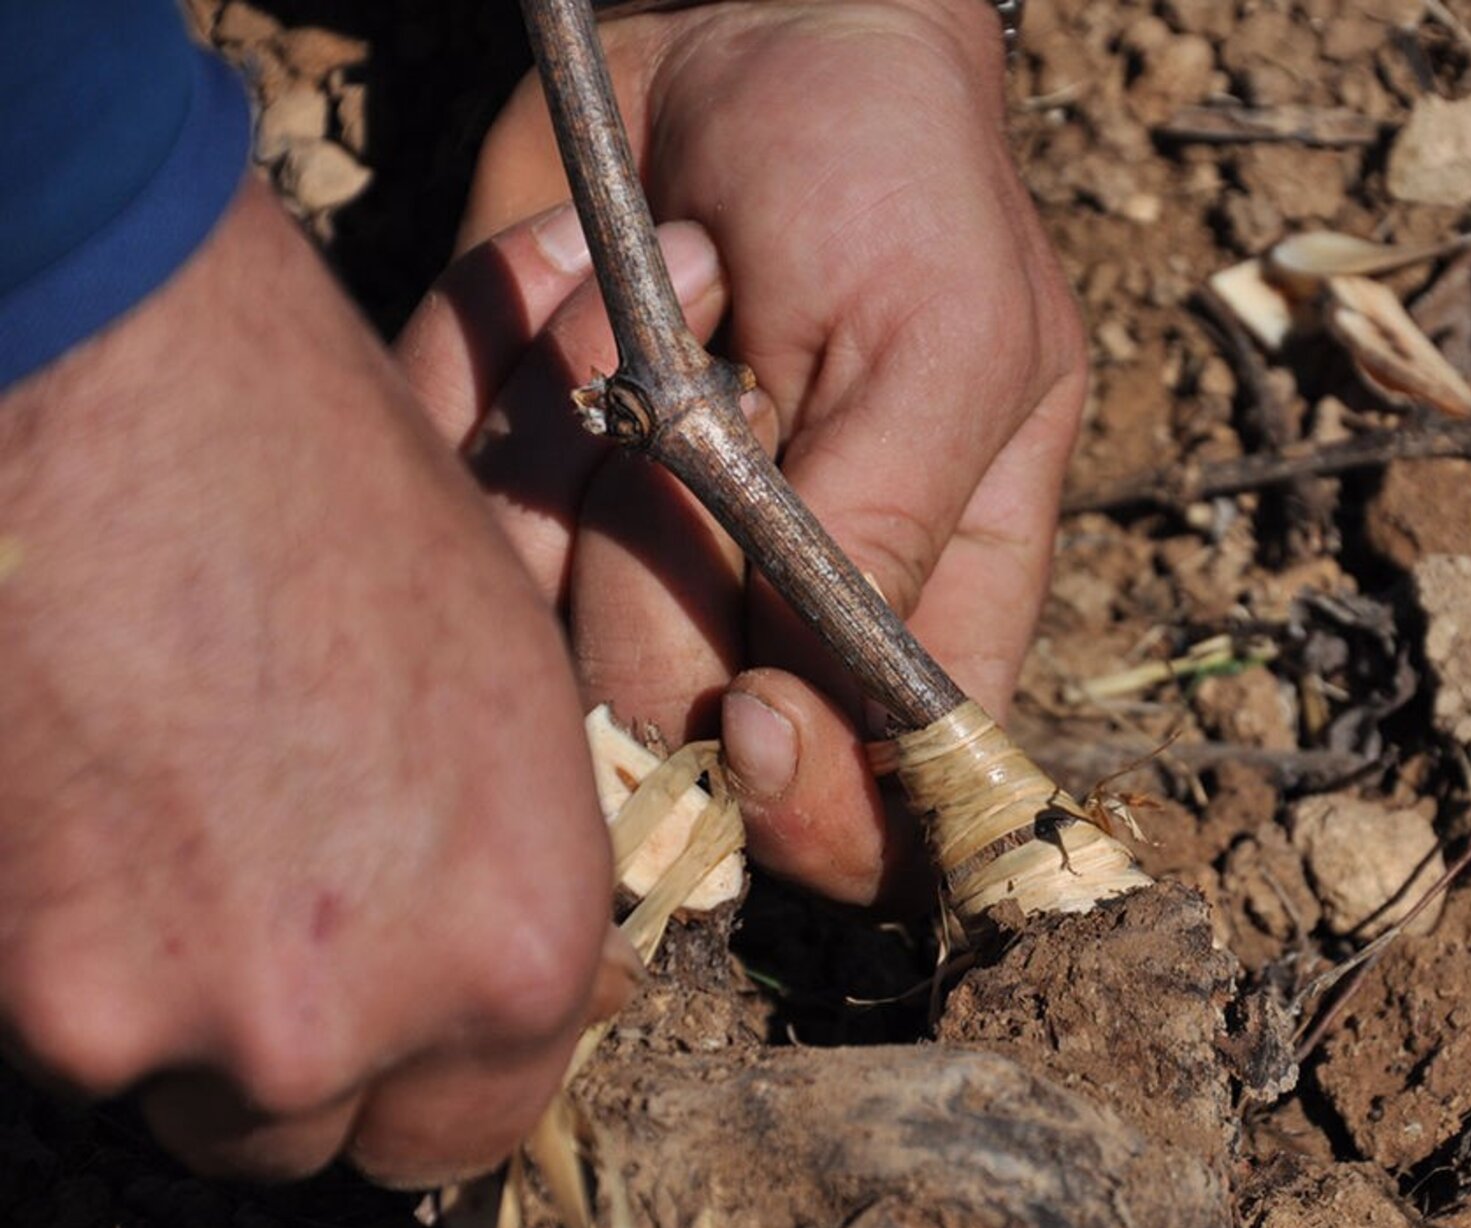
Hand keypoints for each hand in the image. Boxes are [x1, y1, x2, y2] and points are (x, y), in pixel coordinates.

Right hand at [0, 179, 648, 1184]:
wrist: (111, 367)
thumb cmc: (332, 487)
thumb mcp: (501, 687)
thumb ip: (500, 868)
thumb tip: (520, 966)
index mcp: (517, 942)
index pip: (489, 1115)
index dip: (443, 1069)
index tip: (408, 1014)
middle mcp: (352, 1022)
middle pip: (322, 1136)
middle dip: (309, 1054)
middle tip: (270, 923)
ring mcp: (159, 1023)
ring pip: (172, 1085)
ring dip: (171, 1000)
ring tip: (160, 820)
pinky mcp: (10, 991)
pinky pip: (56, 1022)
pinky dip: (62, 945)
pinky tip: (74, 800)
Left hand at [441, 0, 1085, 904]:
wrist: (742, 20)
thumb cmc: (885, 169)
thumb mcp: (939, 345)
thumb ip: (881, 550)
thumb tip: (784, 742)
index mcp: (920, 610)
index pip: (875, 815)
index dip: (807, 811)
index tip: (749, 711)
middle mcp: (765, 618)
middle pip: (670, 744)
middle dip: (658, 571)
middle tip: (714, 382)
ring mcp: (624, 562)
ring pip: (530, 640)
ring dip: (572, 444)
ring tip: (651, 287)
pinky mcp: (511, 493)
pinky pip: (442, 507)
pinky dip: (481, 369)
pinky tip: (559, 275)